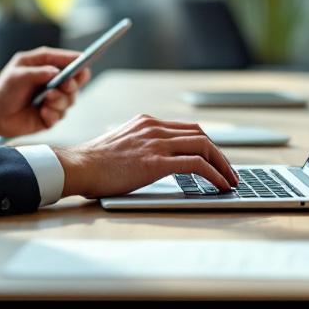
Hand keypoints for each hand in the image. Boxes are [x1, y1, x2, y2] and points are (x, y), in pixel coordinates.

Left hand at [0, 47, 91, 138]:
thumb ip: (37, 72)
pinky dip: (52, 114)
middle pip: (75, 81)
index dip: (77, 61)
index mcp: (45, 65)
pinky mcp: (51, 116)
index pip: (68, 60)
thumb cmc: (4, 90)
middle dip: (71, 84)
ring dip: (59, 100)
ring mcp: (53, 99)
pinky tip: (41, 113)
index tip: (83, 63)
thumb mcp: (17, 76)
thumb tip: (57, 72)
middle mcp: (52, 82)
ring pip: (70, 100)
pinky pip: (60, 115)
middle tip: (64, 85)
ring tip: (46, 101)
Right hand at [52, 114, 239, 198]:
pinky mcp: (157, 161)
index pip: (187, 128)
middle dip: (219, 154)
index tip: (214, 158)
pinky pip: (196, 165)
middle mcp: (154, 127)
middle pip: (200, 134)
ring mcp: (157, 142)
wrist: (79, 167)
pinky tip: (220, 185)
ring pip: (204, 146)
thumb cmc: (93, 163)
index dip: (205, 143)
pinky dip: (214, 174)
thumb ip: (140, 146)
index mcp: (146, 122)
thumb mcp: (121, 144)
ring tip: (230, 180)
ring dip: (222, 165)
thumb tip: (152, 161)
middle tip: (228, 171)